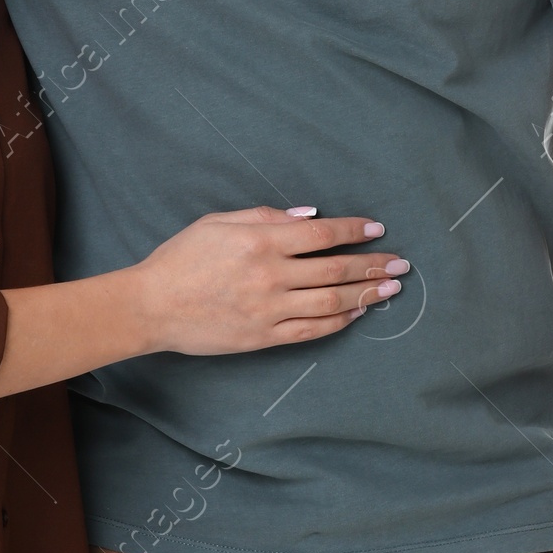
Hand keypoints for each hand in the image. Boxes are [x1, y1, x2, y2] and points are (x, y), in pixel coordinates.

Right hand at [130, 206, 408, 354]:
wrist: (151, 306)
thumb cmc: (180, 259)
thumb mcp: (218, 222)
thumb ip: (265, 216)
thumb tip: (310, 216)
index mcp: (260, 241)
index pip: (322, 234)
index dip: (354, 231)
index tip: (377, 230)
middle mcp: (271, 275)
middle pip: (335, 269)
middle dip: (373, 265)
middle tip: (401, 263)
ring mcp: (269, 309)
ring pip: (331, 302)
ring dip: (365, 294)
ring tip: (390, 289)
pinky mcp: (264, 336)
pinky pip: (312, 330)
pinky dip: (339, 321)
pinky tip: (357, 313)